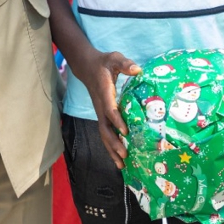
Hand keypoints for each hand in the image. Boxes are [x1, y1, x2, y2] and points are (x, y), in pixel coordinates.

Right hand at [74, 49, 140, 168]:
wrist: (87, 66)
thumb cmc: (103, 62)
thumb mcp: (114, 58)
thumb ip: (125, 63)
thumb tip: (137, 70)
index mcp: (104, 93)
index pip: (109, 109)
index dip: (117, 120)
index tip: (125, 131)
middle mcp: (100, 106)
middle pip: (104, 128)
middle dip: (114, 143)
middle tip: (125, 155)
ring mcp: (99, 112)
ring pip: (103, 134)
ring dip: (112, 149)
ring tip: (122, 165)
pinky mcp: (101, 115)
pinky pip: (105, 132)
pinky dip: (111, 146)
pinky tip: (118, 157)